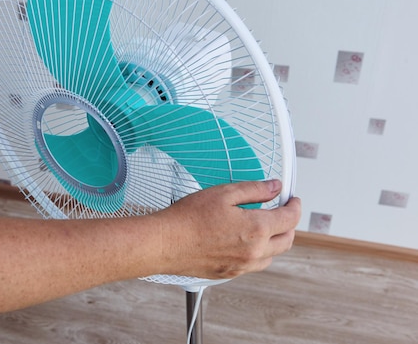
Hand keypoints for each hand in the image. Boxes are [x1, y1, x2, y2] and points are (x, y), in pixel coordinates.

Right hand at [156, 180, 300, 279]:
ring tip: (263, 225)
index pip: (290, 218)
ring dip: (274, 240)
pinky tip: (244, 240)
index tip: (292, 199)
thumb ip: (254, 190)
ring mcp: (243, 266)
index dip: (295, 206)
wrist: (165, 243)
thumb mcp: (224, 193)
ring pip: (272, 255)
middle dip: (289, 224)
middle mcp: (254, 252)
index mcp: (257, 229)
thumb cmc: (188, 218)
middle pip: (287, 240)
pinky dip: (258, 252)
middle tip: (281, 211)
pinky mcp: (230, 274)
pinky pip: (255, 264)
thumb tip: (274, 187)